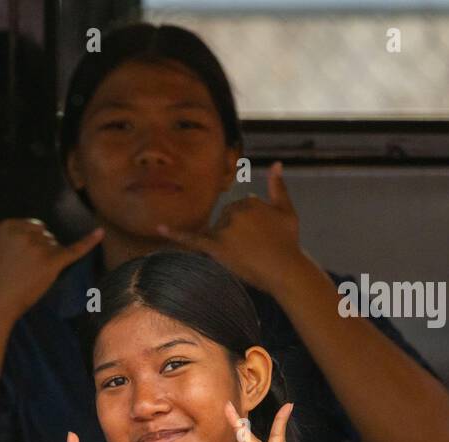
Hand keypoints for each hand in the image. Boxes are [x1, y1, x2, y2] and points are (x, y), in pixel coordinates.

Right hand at [0, 196, 102, 317]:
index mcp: (9, 224)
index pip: (28, 227)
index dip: (24, 245)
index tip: (12, 261)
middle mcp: (26, 231)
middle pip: (43, 234)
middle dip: (36, 250)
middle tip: (20, 270)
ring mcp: (41, 246)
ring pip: (53, 245)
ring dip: (47, 258)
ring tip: (29, 275)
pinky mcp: (53, 262)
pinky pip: (74, 249)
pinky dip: (88, 242)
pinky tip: (100, 233)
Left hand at [156, 161, 309, 295]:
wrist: (285, 270)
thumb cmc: (289, 242)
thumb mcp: (287, 211)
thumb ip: (279, 186)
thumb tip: (277, 163)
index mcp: (249, 201)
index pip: (241, 209)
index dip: (251, 225)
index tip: (262, 235)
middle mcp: (234, 212)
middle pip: (227, 219)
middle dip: (237, 232)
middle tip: (255, 247)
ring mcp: (224, 230)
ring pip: (217, 231)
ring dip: (227, 241)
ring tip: (247, 253)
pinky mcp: (216, 247)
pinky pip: (192, 239)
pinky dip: (175, 233)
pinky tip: (159, 228)